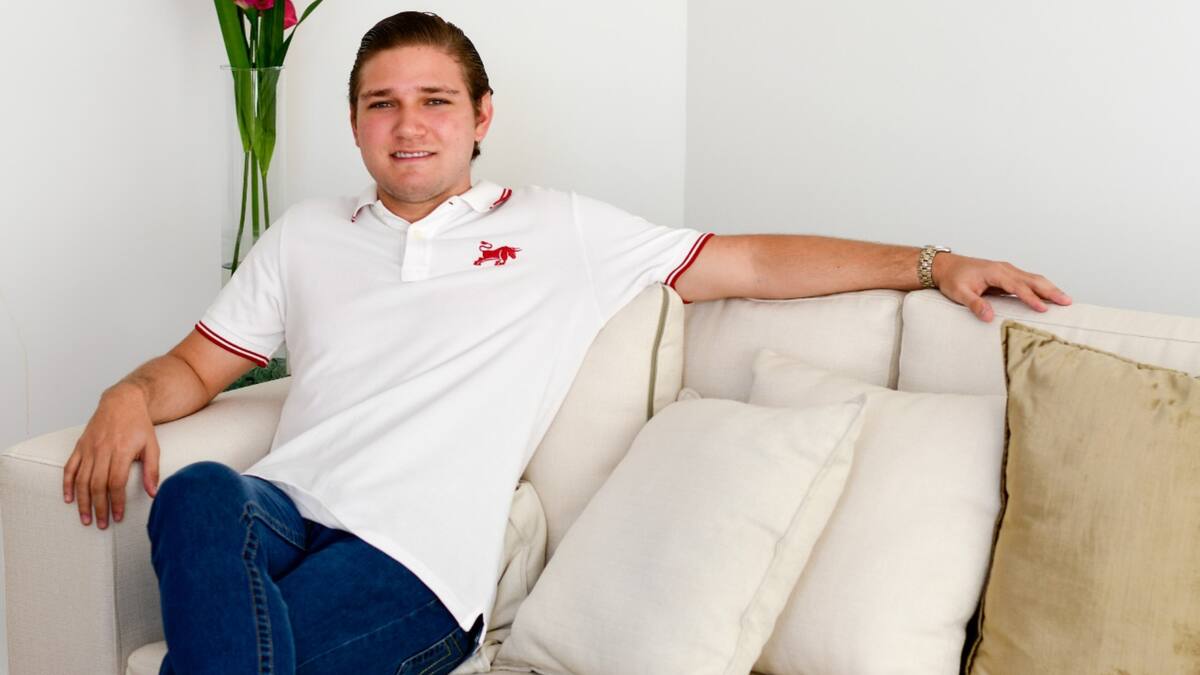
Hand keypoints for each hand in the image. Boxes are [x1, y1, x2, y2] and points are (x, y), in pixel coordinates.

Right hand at [63, 384, 160, 528]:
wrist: (122, 402)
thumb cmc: (139, 425)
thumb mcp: (152, 445)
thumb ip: (152, 470)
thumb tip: (153, 493)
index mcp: (122, 451)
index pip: (116, 482)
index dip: (116, 502)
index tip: (118, 517)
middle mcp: (102, 450)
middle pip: (97, 485)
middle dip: (99, 507)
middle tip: (101, 524)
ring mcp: (89, 448)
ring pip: (81, 479)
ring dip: (82, 502)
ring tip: (86, 518)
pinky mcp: (80, 446)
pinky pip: (70, 467)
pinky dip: (67, 484)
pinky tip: (68, 499)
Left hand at [932, 253, 1071, 321]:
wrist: (945, 266)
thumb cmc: (952, 279)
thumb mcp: (959, 293)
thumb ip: (975, 304)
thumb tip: (989, 317)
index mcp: (995, 272)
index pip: (1018, 286)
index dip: (1031, 298)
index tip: (1043, 308)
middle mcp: (1005, 269)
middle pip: (1033, 279)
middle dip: (1050, 290)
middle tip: (1067, 302)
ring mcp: (1007, 270)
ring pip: (1033, 278)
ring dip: (1049, 288)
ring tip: (1065, 300)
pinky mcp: (1006, 275)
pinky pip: (1027, 280)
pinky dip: (1040, 287)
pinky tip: (1049, 296)